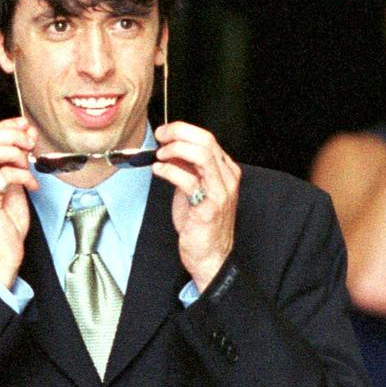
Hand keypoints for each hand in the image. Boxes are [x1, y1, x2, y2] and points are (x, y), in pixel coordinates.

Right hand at [0, 117, 38, 289]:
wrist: (0, 256)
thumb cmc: (3, 225)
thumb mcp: (9, 185)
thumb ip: (13, 162)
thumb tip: (25, 134)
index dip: (5, 127)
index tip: (25, 126)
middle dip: (12, 136)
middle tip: (31, 142)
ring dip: (17, 153)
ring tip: (30, 165)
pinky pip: (3, 174)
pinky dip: (23, 175)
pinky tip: (31, 186)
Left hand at [153, 121, 240, 292]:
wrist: (209, 256)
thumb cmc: (201, 225)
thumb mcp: (193, 190)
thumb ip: (186, 169)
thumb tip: (169, 151)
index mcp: (225, 171)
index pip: (206, 138)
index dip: (183, 130)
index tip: (165, 132)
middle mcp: (226, 178)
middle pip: (205, 140)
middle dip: (178, 133)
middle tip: (161, 137)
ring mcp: (220, 192)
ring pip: (201, 155)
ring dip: (175, 150)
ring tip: (160, 155)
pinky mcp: (208, 207)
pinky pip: (188, 179)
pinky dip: (169, 170)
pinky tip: (159, 171)